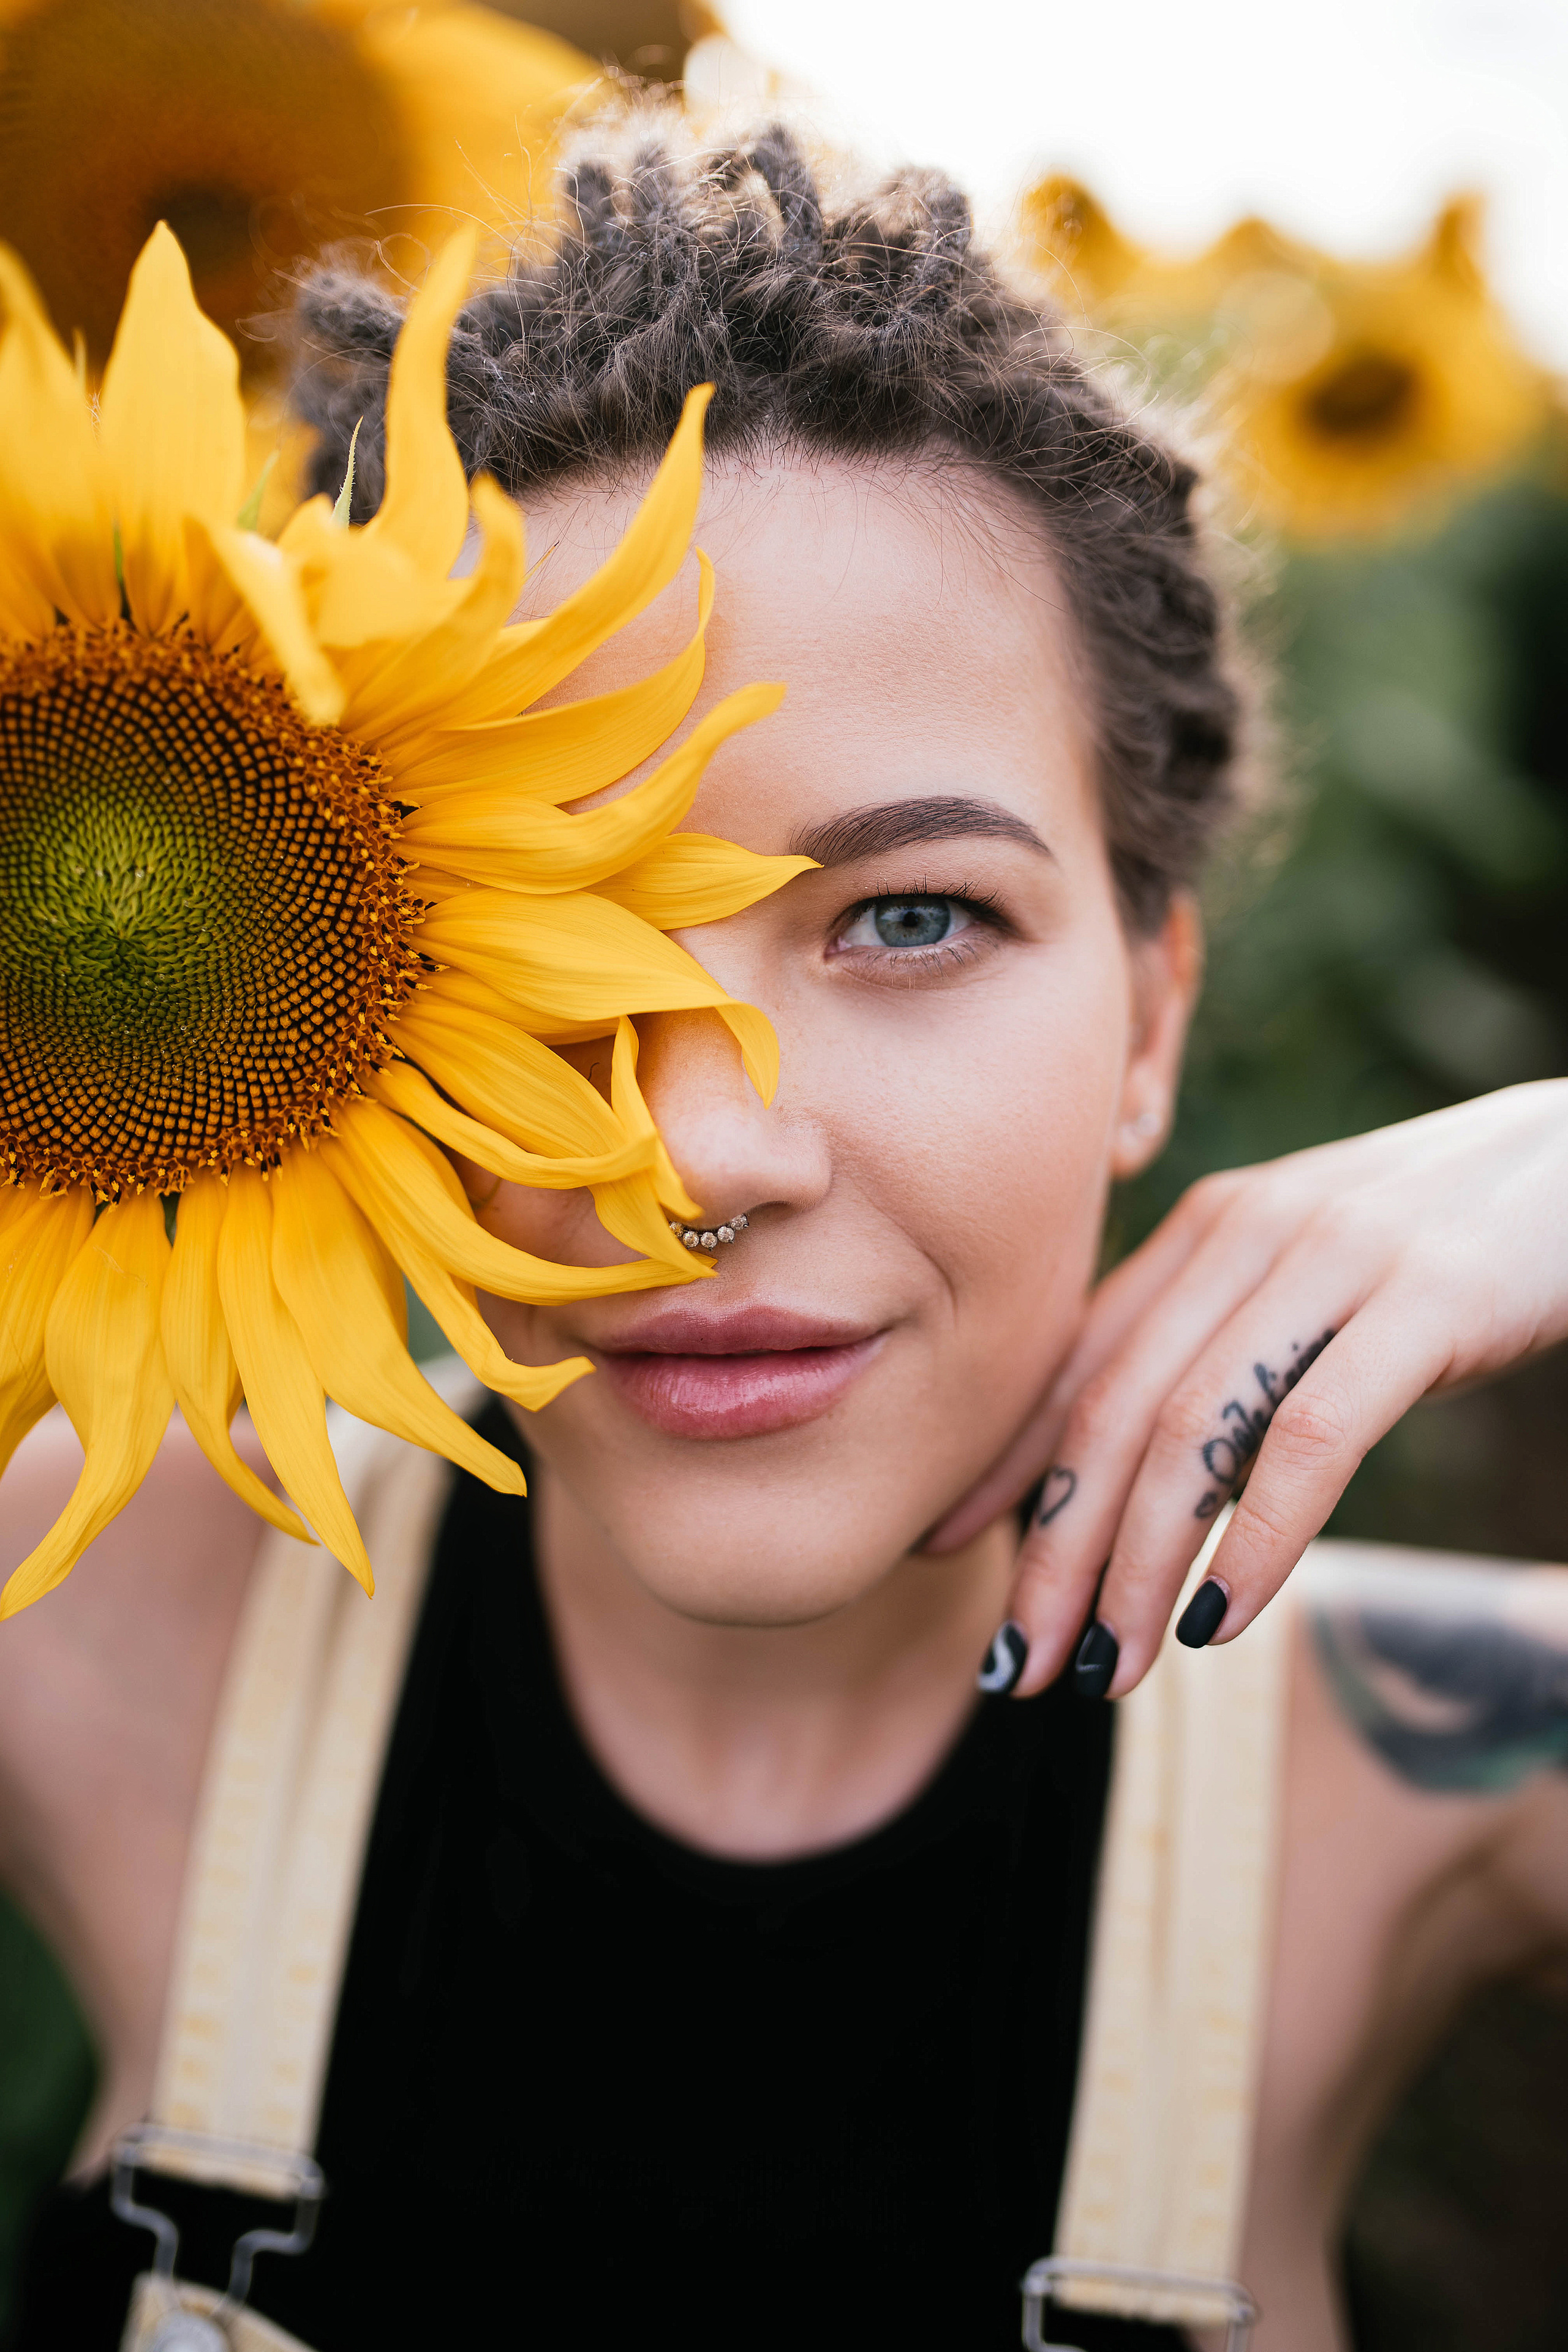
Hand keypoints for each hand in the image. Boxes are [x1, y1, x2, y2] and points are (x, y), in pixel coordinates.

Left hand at [936, 1080, 1567, 1698]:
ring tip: (1111, 1667)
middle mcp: (1248, 1233)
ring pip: (1194, 1431)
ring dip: (1140, 1566)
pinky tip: (1224, 1617)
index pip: (1074, 1358)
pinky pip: (1316, 1433)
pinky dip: (1260, 1534)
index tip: (944, 1552)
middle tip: (1019, 1660)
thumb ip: (1224, 1339)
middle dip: (1054, 1546)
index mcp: (1208, 1228)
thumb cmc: (1446, 1235)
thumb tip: (1140, 1467)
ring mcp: (1336, 1260)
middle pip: (1112, 1409)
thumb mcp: (1312, 1276)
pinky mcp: (1429, 1300)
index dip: (1006, 1463)